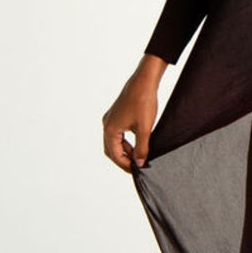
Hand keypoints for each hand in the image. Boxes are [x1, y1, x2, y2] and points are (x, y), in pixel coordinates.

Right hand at [102, 57, 165, 171]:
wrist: (144, 81)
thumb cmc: (143, 102)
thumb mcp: (145, 129)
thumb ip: (142, 148)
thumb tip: (140, 163)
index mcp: (110, 130)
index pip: (114, 155)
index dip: (126, 165)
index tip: (138, 171)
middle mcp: (106, 124)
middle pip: (111, 150)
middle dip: (123, 159)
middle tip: (137, 167)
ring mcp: (110, 119)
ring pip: (114, 142)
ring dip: (125, 151)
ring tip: (139, 156)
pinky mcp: (117, 114)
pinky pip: (117, 133)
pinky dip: (125, 141)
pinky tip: (138, 144)